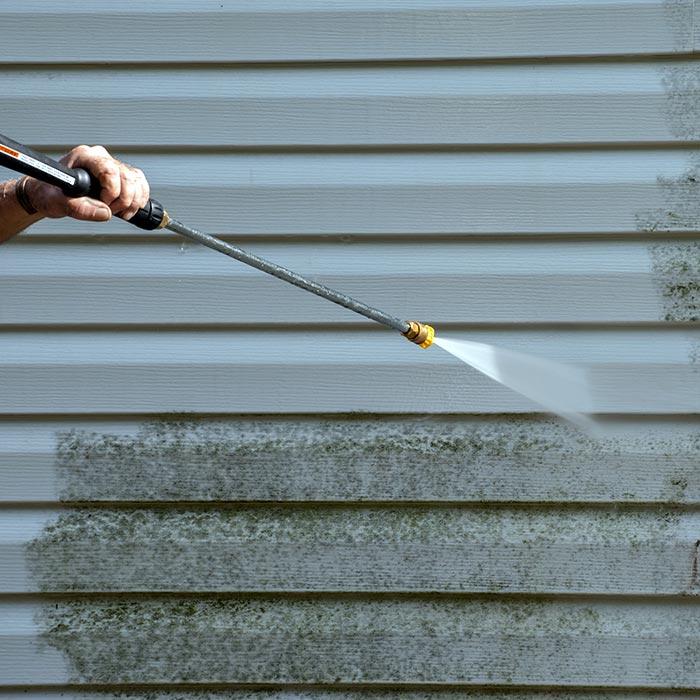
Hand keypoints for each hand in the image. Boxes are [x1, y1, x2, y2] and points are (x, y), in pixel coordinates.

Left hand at [24, 145, 149, 221]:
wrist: (52, 195)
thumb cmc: (50, 194)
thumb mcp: (57, 202)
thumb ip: (78, 208)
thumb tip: (105, 213)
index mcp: (85, 157)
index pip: (110, 171)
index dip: (111, 192)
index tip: (103, 204)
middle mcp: (101, 158)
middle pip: (127, 177)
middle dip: (123, 200)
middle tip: (110, 212)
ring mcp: (113, 165)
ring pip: (137, 181)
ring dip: (133, 202)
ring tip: (118, 212)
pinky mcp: (122, 175)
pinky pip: (141, 184)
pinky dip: (139, 199)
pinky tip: (129, 209)